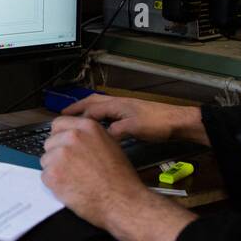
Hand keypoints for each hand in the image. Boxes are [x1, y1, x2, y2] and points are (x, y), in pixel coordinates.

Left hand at [41, 116, 196, 240]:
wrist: (121, 201)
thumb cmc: (120, 179)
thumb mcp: (110, 145)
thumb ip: (89, 137)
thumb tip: (75, 136)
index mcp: (87, 127)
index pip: (58, 124)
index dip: (60, 137)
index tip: (62, 145)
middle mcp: (72, 137)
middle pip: (50, 142)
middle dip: (57, 154)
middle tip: (72, 168)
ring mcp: (60, 155)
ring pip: (46, 160)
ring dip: (55, 169)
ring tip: (74, 179)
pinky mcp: (53, 173)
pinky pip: (45, 176)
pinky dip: (54, 184)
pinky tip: (70, 187)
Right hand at [61, 95, 207, 145]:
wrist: (177, 122)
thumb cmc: (158, 123)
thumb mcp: (134, 128)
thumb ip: (116, 131)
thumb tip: (101, 137)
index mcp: (116, 105)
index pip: (91, 109)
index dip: (76, 116)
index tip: (63, 122)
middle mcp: (118, 103)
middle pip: (92, 102)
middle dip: (77, 107)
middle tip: (64, 114)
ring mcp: (125, 108)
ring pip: (100, 106)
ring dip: (87, 110)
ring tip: (77, 117)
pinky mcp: (131, 114)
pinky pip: (108, 113)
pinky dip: (98, 116)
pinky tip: (99, 124)